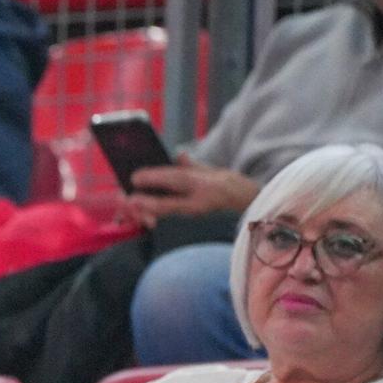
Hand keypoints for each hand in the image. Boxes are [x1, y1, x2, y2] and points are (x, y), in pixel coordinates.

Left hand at [120, 157, 260, 228]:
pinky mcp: (198, 229)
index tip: (134, 176)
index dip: (155, 177)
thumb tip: (178, 153)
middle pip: (169, 204)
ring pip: (169, 217)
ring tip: (130, 208)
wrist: (257, 212)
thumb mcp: (219, 173)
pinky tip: (143, 217)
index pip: (178, 179)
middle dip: (145, 202)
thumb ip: (195, 166)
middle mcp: (204, 203)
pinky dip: (157, 220)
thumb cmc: (236, 190)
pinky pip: (173, 225)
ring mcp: (200, 218)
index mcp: (208, 184)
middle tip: (125, 198)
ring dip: (147, 213)